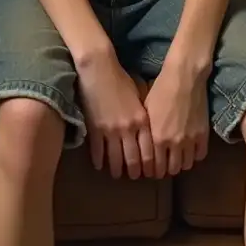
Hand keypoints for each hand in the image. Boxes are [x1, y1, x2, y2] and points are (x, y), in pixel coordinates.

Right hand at [76, 53, 154, 179]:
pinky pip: (98, 152)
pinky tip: (100, 166)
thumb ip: (144, 113)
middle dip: (136, 171)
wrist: (99, 69)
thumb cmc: (120, 79)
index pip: (150, 150)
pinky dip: (99, 161)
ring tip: (118, 174)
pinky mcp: (95, 130)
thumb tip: (149, 128)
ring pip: (116, 159)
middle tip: (135, 176)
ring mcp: (111, 131)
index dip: (150, 164)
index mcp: (142, 120)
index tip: (150, 170)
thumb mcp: (139, 96)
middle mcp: (128, 129)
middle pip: (134, 159)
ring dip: (118, 170)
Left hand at [143, 64, 209, 177]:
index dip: (152, 171)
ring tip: (176, 158)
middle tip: (163, 165)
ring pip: (186, 165)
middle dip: (166, 170)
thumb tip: (140, 146)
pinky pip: (200, 155)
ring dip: (180, 163)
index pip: (155, 167)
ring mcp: (190, 140)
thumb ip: (145, 132)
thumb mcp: (146, 111)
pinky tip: (189, 150)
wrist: (184, 77)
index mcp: (157, 138)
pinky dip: (194, 156)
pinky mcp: (203, 134)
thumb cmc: (161, 89)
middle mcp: (174, 143)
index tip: (151, 170)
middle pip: (171, 170)